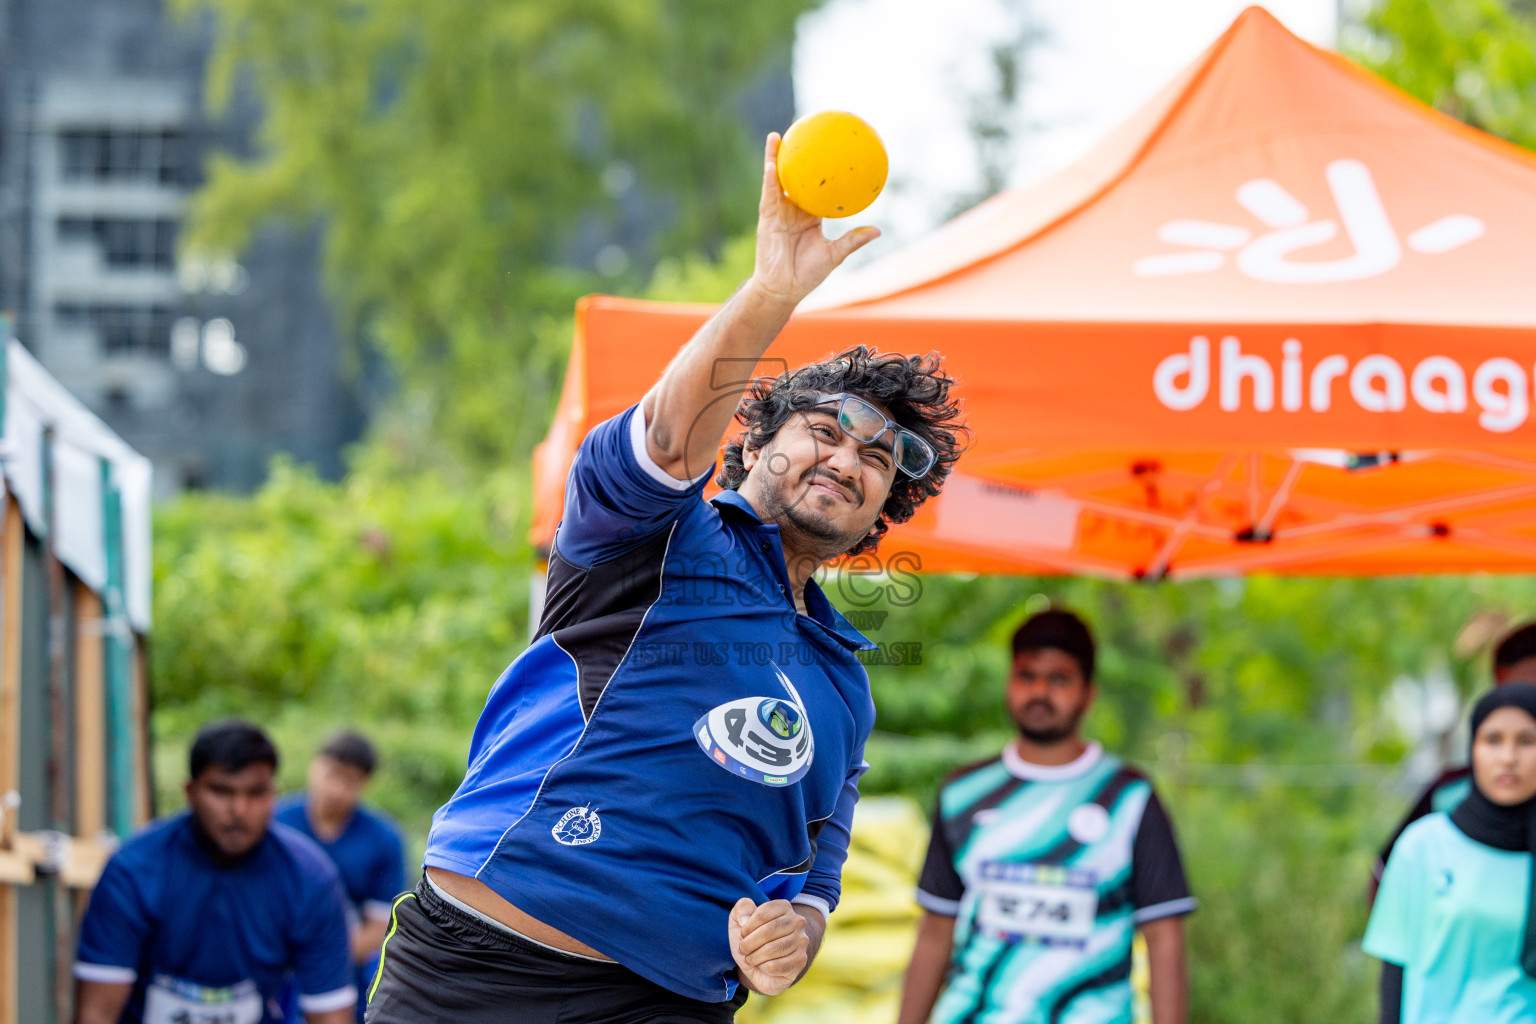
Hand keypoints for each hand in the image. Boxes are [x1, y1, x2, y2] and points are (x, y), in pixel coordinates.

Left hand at [728, 897, 811, 995]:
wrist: (760, 968)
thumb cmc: (751, 940)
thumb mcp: (739, 920)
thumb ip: (741, 909)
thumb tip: (745, 920)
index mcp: (784, 907)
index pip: (762, 914)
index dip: (747, 927)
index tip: (743, 934)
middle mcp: (797, 921)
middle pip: (767, 932)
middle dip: (748, 944)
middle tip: (744, 949)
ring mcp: (802, 941)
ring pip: (771, 950)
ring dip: (754, 957)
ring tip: (752, 958)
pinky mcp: (801, 961)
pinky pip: (775, 966)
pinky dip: (763, 968)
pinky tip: (764, 966)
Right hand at [748, 134, 879, 309]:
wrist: (784, 290)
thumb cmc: (807, 274)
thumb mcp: (834, 254)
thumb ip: (852, 240)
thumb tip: (878, 230)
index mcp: (808, 216)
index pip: (813, 187)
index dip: (817, 170)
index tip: (824, 151)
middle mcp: (791, 210)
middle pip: (792, 177)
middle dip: (793, 156)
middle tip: (799, 131)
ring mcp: (777, 213)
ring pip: (776, 180)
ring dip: (774, 158)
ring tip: (776, 136)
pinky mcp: (767, 220)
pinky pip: (768, 196)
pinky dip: (769, 179)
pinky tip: (772, 164)